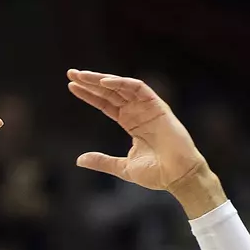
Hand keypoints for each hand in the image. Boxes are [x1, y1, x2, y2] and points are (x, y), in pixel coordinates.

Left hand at [68, 71, 206, 192]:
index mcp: (130, 122)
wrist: (178, 176)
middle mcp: (138, 112)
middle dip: (91, 82)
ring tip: (82, 75)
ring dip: (102, 79)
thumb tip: (79, 160)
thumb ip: (102, 161)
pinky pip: (139, 88)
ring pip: (122, 86)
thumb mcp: (122, 167)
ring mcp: (148, 107)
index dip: (90, 95)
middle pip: (111, 92)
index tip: (71, 87)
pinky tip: (104, 83)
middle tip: (71, 73)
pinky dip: (122, 83)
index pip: (106, 103)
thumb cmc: (156, 173)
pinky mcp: (158, 106)